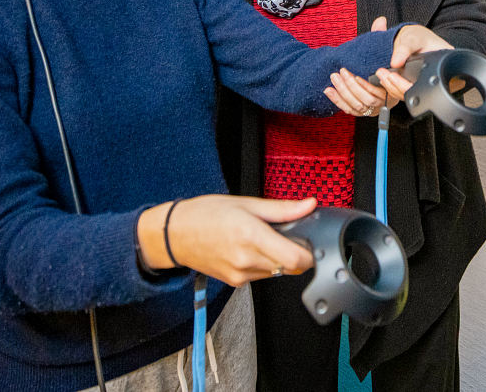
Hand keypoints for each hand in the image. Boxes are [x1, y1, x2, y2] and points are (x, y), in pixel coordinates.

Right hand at [137, 196, 316, 285]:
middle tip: (285, 235)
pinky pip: (262, 276)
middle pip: (290, 267)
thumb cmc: (205, 214)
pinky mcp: (235, 282)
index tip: (310, 242)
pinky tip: (250, 250)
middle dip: (295, 253)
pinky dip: (264, 265)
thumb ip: (282, 209)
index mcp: (251, 236)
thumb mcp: (246, 203)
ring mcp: (240, 274)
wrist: (174, 234)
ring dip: (279, 259)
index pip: (296, 258)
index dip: (310, 252)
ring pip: (277, 272)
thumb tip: (309, 205)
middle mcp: (246, 259)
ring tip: (261, 240)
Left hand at [323, 17, 398, 115]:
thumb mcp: (388, 43)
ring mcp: (373, 107)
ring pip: (357, 105)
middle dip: (352, 86)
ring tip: (334, 77)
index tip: (357, 75)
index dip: (369, 85)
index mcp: (394, 86)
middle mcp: (385, 100)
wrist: (387, 67)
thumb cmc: (389, 56)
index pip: (382, 91)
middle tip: (342, 72)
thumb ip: (383, 34)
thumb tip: (379, 22)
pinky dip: (337, 100)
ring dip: (343, 92)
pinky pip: (349, 109)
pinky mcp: (362, 109)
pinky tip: (328, 90)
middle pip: (368, 99)